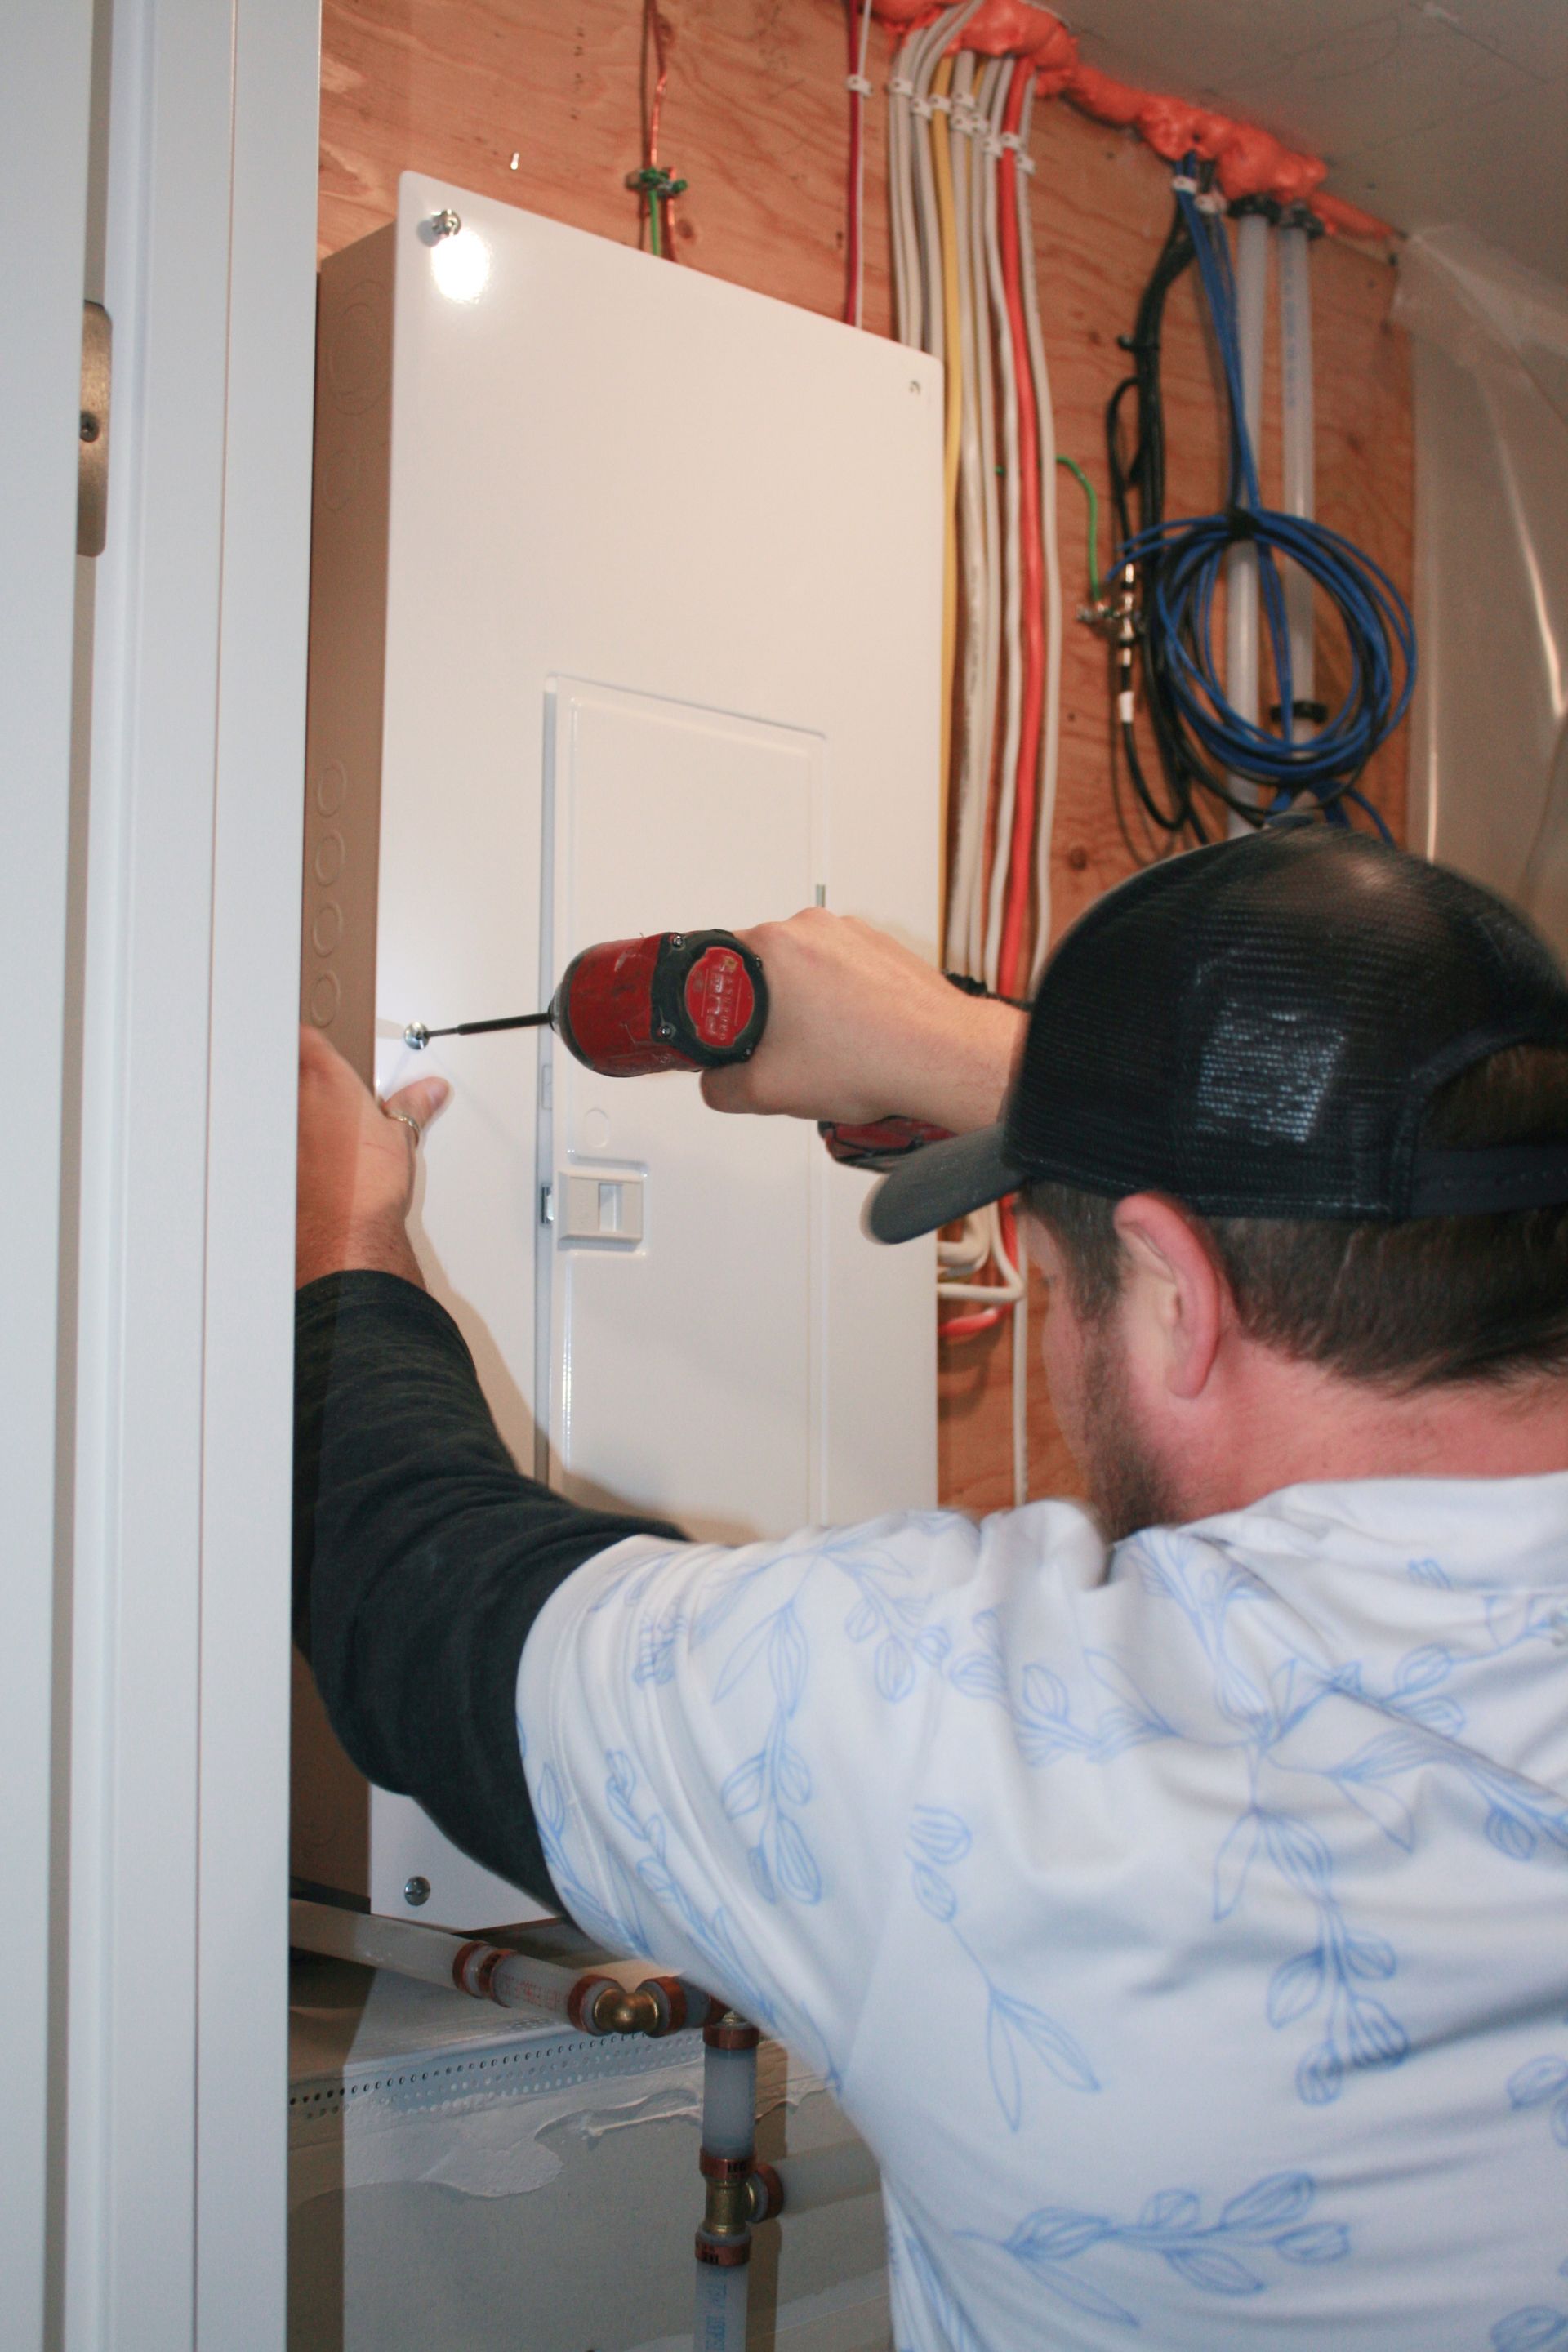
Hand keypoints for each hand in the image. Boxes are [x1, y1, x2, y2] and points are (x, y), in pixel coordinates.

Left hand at [296, 1026, 450, 1289]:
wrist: (347, 1232)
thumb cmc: (368, 1184)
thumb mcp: (401, 1135)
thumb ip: (414, 1105)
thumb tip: (429, 1091)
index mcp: (329, 1081)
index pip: (307, 1038)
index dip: (312, 1037)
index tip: (320, 1041)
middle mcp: (298, 1101)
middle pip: (288, 1068)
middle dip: (305, 1073)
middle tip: (328, 1085)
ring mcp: (283, 1131)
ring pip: (281, 1103)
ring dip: (295, 1107)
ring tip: (325, 1125)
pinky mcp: (277, 1161)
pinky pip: (279, 1138)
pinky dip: (291, 1140)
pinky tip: (314, 1156)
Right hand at [700, 909, 1024, 1132]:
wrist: (943, 1057)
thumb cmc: (871, 1058)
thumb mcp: (767, 1091)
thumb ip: (721, 1088)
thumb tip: (716, 1084)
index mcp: (773, 945)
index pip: (715, 965)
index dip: (714, 1006)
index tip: (723, 1028)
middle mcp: (813, 927)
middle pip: (763, 968)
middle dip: (765, 1009)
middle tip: (779, 1049)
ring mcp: (853, 934)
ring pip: (806, 970)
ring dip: (806, 1005)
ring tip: (826, 1048)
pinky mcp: (883, 948)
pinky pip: (845, 972)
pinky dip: (843, 1001)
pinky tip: (855, 1037)